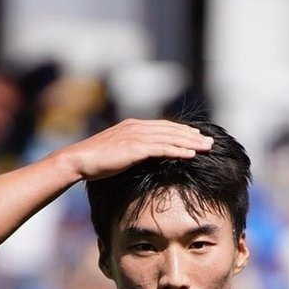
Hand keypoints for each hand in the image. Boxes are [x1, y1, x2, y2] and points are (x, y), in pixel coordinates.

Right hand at [64, 119, 213, 181]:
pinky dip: (178, 150)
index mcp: (133, 126)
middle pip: (171, 130)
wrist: (80, 160)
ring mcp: (136, 136)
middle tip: (209, 141)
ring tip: (206, 148)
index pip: (163, 127)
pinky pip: (162, 149)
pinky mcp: (136, 148)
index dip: (181, 131)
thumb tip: (140, 159)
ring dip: (190, 142)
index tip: (196, 137)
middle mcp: (137, 127)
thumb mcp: (116, 154)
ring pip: (170, 138)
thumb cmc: (95, 161)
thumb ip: (130, 152)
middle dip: (191, 135)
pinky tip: (190, 154)